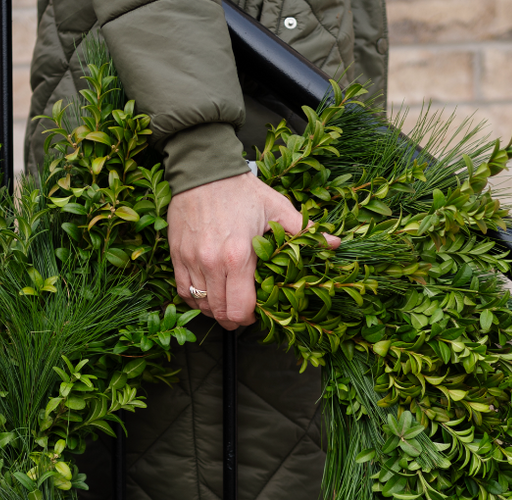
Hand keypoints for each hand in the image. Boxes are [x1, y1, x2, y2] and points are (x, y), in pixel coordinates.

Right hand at [167, 171, 340, 330]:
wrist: (204, 170)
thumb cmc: (241, 190)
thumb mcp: (277, 208)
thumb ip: (304, 231)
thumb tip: (334, 244)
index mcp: (239, 256)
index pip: (240, 309)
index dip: (249, 318)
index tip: (254, 313)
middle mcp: (212, 263)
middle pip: (220, 313)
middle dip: (232, 319)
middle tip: (240, 313)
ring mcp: (192, 261)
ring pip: (201, 305)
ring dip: (214, 310)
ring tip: (225, 302)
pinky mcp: (177, 256)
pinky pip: (183, 291)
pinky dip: (195, 298)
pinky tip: (207, 294)